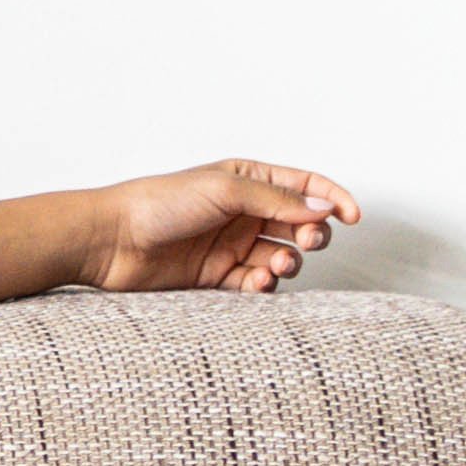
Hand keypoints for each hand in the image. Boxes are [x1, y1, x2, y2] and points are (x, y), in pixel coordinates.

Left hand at [85, 158, 355, 296]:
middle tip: (308, 242)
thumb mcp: (225, 190)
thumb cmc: (159, 203)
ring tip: (275, 267)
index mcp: (247, 179)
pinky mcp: (218, 276)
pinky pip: (257, 283)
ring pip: (283, 257)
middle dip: (314, 235)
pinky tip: (256, 283)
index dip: (333, 198)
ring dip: (290, 263)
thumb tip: (323, 207)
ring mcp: (232, 245)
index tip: (354, 217)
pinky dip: (264, 286)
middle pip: (301, 225)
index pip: (305, 185)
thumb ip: (277, 199)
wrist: (112, 240)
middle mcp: (244, 211)